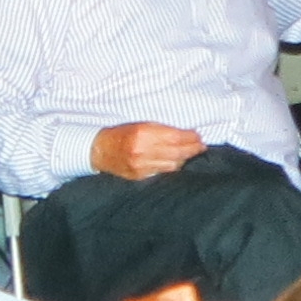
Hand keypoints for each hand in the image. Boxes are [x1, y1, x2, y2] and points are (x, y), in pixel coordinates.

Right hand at [90, 122, 205, 179]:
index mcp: (142, 134)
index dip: (190, 137)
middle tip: (201, 145)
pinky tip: (178, 161)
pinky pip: (163, 172)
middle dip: (192, 149)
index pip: (175, 137)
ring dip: (185, 158)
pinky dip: (172, 166)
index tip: (198, 135)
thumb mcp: (138, 123)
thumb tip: (183, 132)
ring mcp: (141, 166)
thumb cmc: (119, 133)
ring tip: (192, 152)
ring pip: (173, 165)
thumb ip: (160, 128)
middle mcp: (142, 151)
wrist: (98, 150)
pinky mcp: (140, 176)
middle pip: (177, 152)